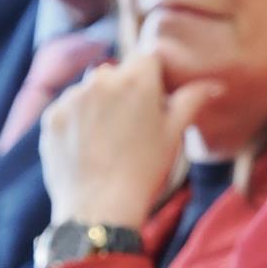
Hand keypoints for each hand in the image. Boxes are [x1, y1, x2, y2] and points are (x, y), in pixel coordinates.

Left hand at [40, 52, 220, 226]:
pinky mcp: (51, 116)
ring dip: (99, 105)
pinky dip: (78, 122)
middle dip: (124, 91)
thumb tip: (215, 85)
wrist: (99, 208)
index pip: (147, 59)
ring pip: (90, 90)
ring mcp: (72, 97)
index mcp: (136, 79)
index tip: (155, 103)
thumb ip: (192, 101)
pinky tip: (88, 148)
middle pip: (116, 73)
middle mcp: (100, 79)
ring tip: (108, 142)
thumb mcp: (174, 135)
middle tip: (133, 127)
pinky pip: (69, 109)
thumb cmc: (144, 171)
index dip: (153, 79)